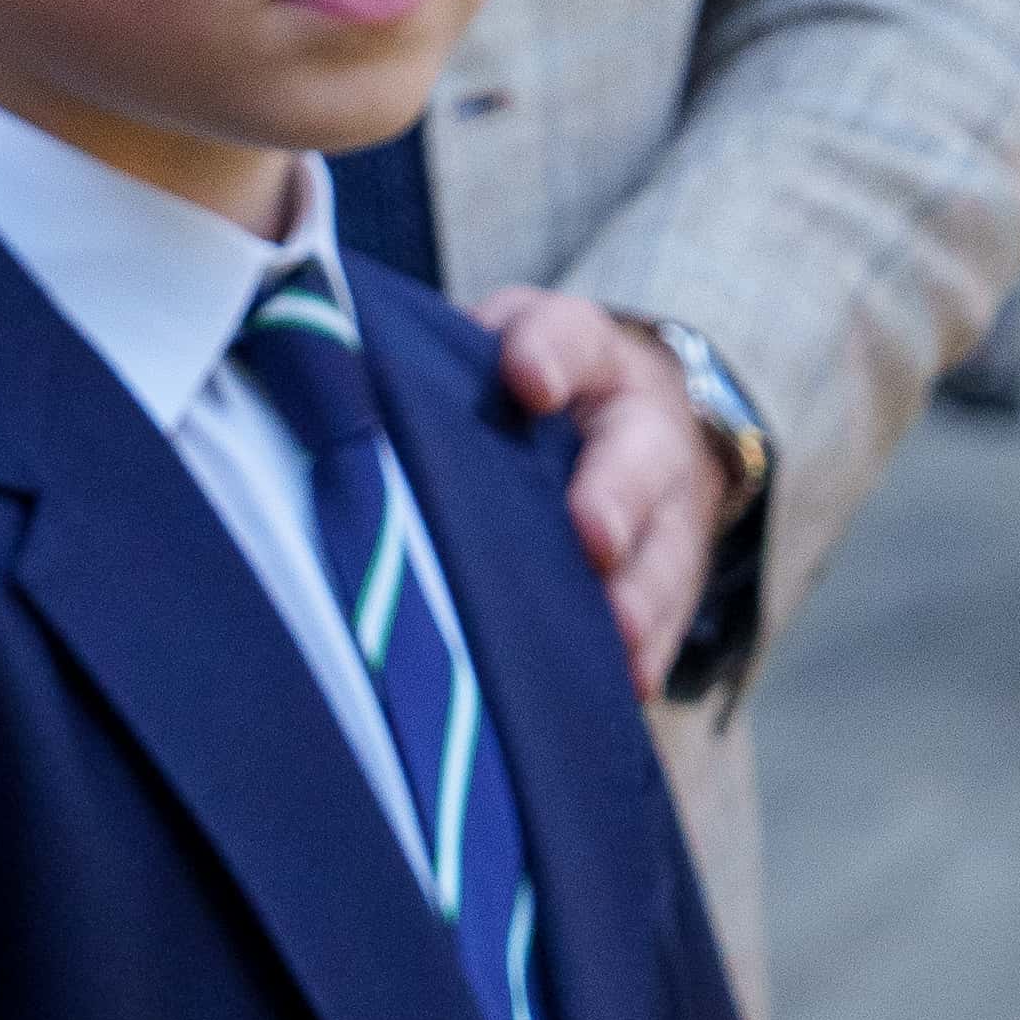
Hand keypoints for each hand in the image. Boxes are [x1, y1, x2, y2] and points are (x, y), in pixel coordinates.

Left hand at [472, 284, 716, 694]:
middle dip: (617, 497)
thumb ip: (444, 362)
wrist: (635, 422)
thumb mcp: (496, 347)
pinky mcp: (673, 579)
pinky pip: (671, 620)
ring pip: (666, 550)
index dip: (549, 354)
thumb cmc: (531, 390)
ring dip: (641, 594)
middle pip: (639, 457)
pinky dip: (649, 654)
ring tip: (615, 631)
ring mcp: (668, 509)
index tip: (525, 380)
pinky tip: (626, 681)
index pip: (573, 339)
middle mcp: (641, 429)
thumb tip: (346, 390)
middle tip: (593, 538)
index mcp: (589, 358)